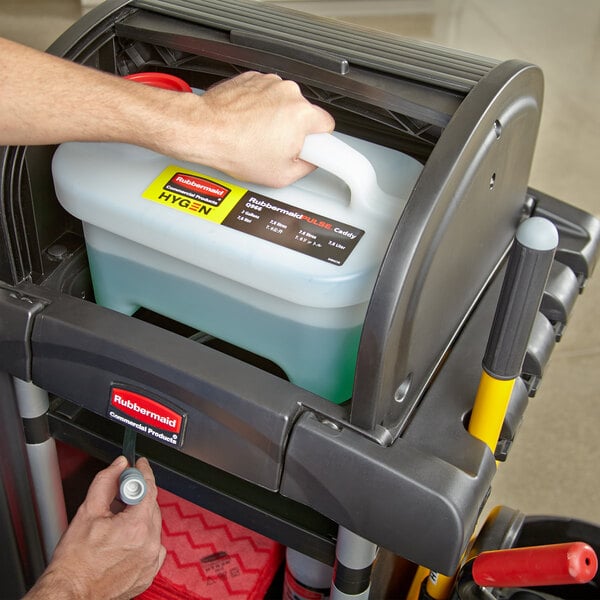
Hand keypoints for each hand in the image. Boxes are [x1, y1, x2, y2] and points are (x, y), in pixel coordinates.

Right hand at [26, 456, 164, 599]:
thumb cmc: (74, 561)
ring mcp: (151, 561)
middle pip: (152, 506)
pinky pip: (153, 546)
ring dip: (140, 517)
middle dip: (138, 496)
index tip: (139, 465)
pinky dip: (143, 538)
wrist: (70, 592)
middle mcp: (149, 544)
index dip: (143, 472)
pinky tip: (126, 539)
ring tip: (117, 522)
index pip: (149, 488)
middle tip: (121, 493)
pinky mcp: (149, 573)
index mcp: (136, 527)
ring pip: (153, 526)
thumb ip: (106, 482)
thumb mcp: (87, 512)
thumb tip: (119, 466)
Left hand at [163, 71, 334, 186]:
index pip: (327, 126)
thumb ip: (305, 167)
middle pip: (304, 114)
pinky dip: (258, 108)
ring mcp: (269, 82)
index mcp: (302, 114)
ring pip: (283, 104)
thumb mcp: (281, 175)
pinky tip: (246, 123)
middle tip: (275, 147)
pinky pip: (264, 96)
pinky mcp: (252, 78)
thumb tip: (309, 162)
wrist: (204, 130)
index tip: (311, 148)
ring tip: (256, 135)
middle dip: (293, 131)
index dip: (318, 142)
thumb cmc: (236, 149)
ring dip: (274, 118)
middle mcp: (289, 92)